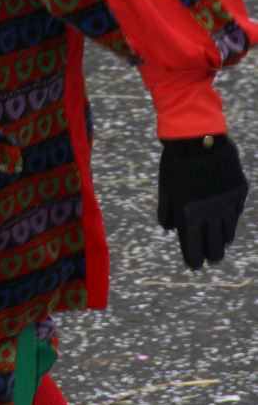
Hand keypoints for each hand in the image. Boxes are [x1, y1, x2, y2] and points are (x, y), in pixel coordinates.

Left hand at [157, 135, 247, 269]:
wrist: (198, 139)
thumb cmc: (176, 165)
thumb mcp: (166, 189)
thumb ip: (167, 212)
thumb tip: (170, 230)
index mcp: (189, 215)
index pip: (193, 247)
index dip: (194, 258)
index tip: (195, 266)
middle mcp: (210, 213)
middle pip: (214, 246)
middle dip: (212, 255)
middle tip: (211, 260)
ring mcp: (226, 203)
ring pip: (228, 232)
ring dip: (223, 240)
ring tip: (220, 245)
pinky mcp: (238, 192)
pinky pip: (235, 214)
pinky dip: (230, 221)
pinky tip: (227, 224)